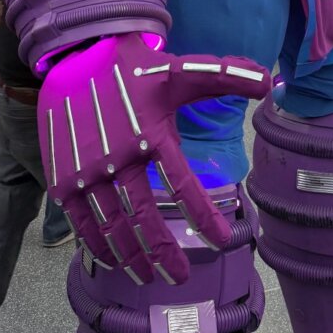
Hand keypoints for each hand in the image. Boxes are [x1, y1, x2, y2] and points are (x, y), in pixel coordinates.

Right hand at [38, 34, 269, 284]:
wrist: (79, 56)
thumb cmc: (136, 69)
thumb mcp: (181, 71)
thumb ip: (225, 76)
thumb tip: (268, 82)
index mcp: (151, 132)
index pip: (182, 184)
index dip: (203, 217)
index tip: (223, 241)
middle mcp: (119, 155)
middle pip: (143, 216)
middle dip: (163, 252)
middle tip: (181, 277)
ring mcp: (88, 170)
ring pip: (112, 225)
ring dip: (132, 256)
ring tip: (150, 277)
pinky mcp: (64, 177)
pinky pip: (82, 221)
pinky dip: (98, 246)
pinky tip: (113, 260)